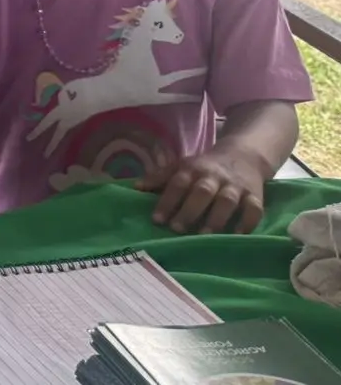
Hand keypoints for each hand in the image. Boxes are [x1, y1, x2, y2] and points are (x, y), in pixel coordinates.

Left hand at [137, 144, 269, 234]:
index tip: (157, 219)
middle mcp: (214, 176)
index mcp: (193, 169)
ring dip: (216, 218)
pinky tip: (238, 235)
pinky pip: (255, 208)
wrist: (244, 155)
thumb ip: (160, 177)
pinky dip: (248, 222)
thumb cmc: (205, 167)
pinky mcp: (255, 195)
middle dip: (189, 210)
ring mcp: (236, 186)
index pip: (178, 183)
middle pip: (202, 192)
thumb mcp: (182, 166)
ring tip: (204, 236)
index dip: (167, 201)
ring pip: (228, 201)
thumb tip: (135, 188)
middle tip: (177, 229)